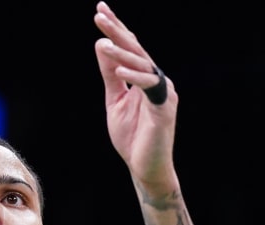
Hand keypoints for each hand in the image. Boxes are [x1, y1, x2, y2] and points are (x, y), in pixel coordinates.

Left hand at [93, 1, 177, 188]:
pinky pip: (150, 88)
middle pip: (137, 50)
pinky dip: (134, 77)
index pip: (130, 47)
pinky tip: (118, 69)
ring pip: (143, 65)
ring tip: (102, 42)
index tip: (100, 9)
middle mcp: (158, 81)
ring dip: (122, 53)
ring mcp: (163, 94)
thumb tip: (101, 45)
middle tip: (99, 13)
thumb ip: (110, 75)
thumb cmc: (132, 137)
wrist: (145, 168)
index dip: (116, 28)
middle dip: (117, 31)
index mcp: (146, 78)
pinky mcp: (164, 109)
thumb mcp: (115, 100)